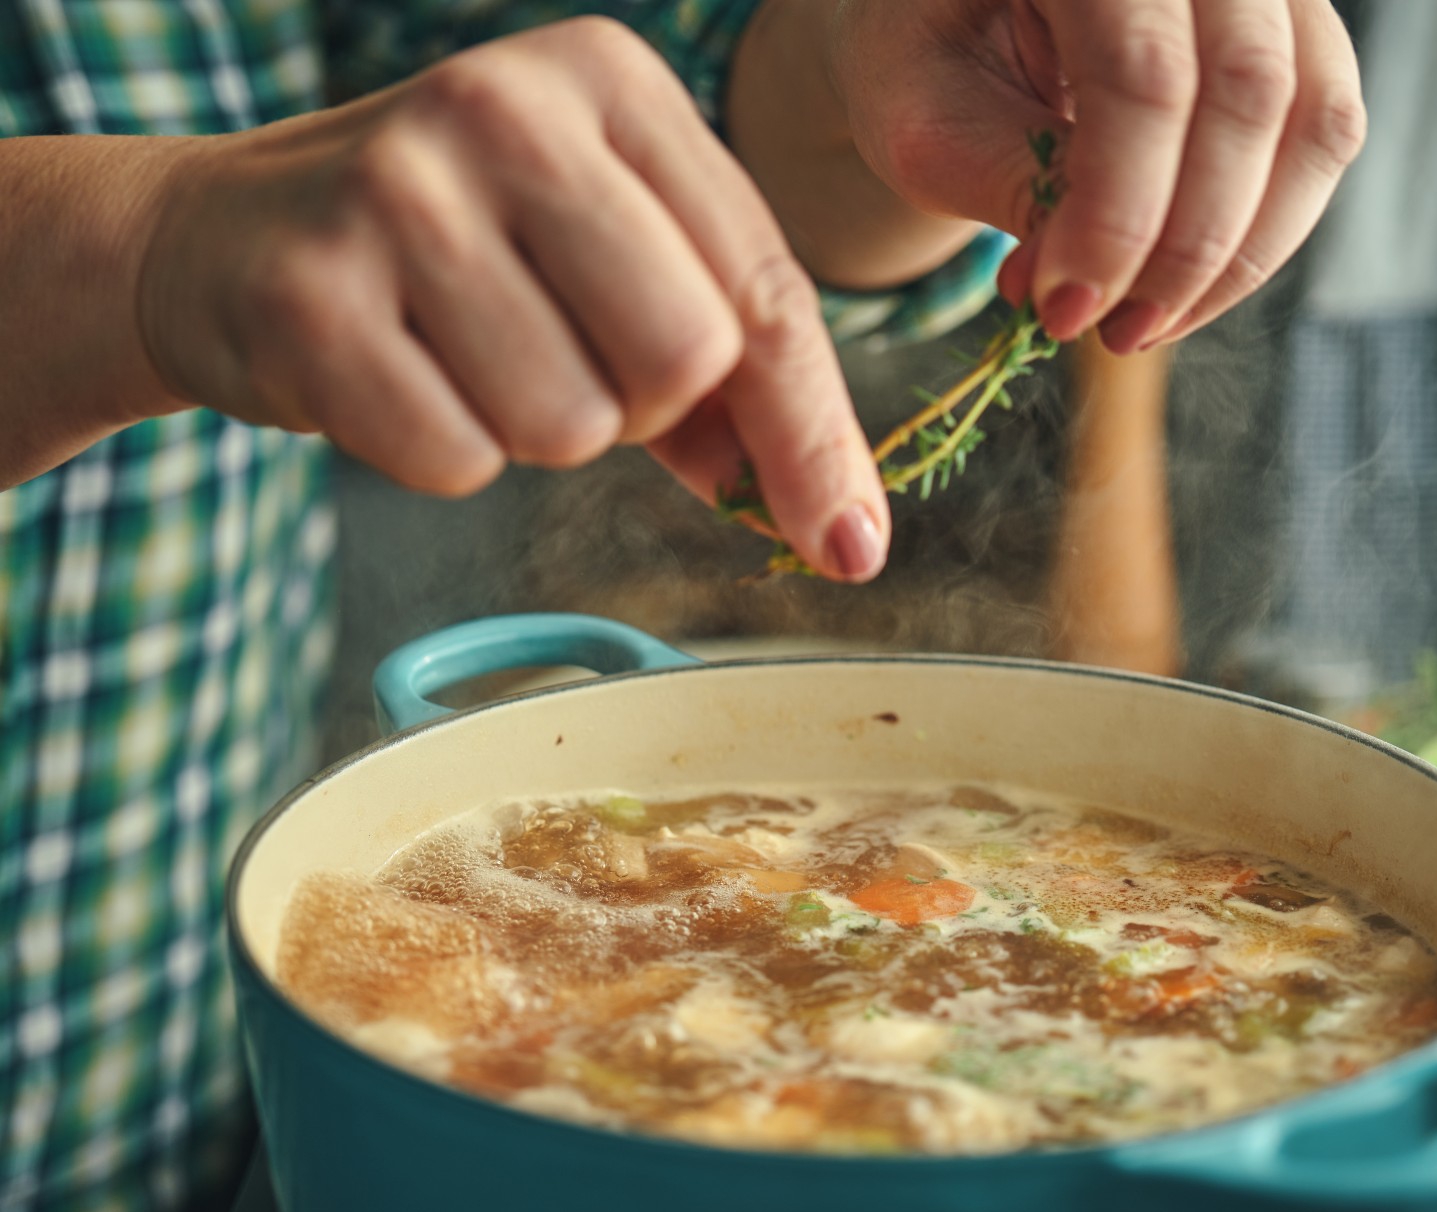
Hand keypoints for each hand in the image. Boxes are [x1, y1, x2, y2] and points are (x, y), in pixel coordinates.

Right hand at [136, 19, 889, 579]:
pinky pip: (458, 459)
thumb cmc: (460, 260)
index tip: (847, 543)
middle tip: (564, 363)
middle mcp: (507, 108)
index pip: (765, 288)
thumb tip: (836, 523)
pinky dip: (445, 453)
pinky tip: (395, 377)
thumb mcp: (606, 264)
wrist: (225, 238)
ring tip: (465, 356)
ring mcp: (398, 190)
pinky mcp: (310, 292)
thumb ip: (731, 376)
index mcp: (610, 80)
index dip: (812, 433)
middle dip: (642, 411)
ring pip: (572, 424)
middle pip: (684, 359)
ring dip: (537, 433)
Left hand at [830, 0, 1365, 350]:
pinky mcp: (1301, 26)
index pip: (1141, 74)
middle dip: (1182, 248)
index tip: (1063, 310)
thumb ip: (1011, 186)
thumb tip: (1088, 291)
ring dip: (1237, 255)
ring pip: (1313, 120)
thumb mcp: (928, 121)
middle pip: (1246, 92)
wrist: (968, 18)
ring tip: (1141, 325)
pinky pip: (1325, 137)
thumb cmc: (935, 58)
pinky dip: (1263, 233)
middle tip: (1109, 333)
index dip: (1116, 215)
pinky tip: (1178, 286)